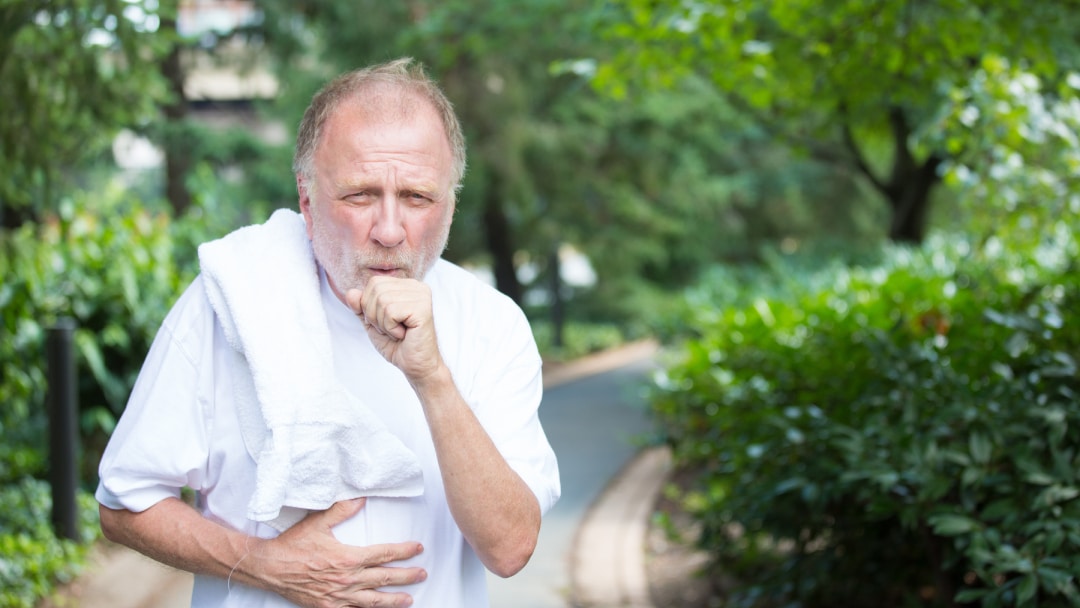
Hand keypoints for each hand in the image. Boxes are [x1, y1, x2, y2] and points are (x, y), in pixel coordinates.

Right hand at [250, 498, 425, 607]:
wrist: (269, 567)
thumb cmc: (293, 545)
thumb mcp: (318, 522)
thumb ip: (342, 509)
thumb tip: (361, 497)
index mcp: (348, 557)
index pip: (384, 554)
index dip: (404, 551)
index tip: (418, 548)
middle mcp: (347, 579)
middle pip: (385, 578)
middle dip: (407, 576)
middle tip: (422, 573)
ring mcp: (338, 596)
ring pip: (373, 600)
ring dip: (394, 600)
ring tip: (409, 599)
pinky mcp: (328, 607)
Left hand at [346, 277, 442, 382]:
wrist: (415, 366)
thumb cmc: (397, 345)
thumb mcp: (372, 323)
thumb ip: (360, 307)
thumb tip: (350, 292)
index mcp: (406, 285)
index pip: (374, 282)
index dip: (370, 306)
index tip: (386, 322)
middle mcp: (416, 286)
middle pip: (376, 290)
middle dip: (375, 315)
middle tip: (392, 329)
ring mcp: (421, 296)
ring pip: (382, 300)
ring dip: (383, 323)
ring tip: (398, 332)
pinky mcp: (422, 308)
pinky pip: (390, 312)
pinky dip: (391, 328)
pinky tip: (404, 334)